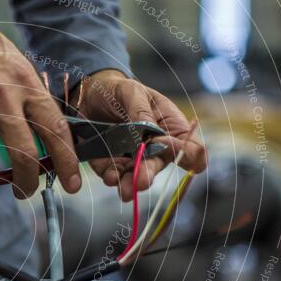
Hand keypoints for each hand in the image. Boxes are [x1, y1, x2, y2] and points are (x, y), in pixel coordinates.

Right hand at [0, 0, 78, 198]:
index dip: (67, 160)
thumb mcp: (11, 63)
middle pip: (23, 154)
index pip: (55, 128)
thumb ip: (26, 97)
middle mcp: (3, 95)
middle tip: (25, 192)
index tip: (71, 183)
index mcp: (26, 83)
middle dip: (26, 182)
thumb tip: (42, 136)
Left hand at [75, 69, 206, 200]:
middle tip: (141, 180)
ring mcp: (132, 159)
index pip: (190, 150)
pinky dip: (112, 178)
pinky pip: (113, 175)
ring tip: (125, 190)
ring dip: (130, 184)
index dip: (183, 152)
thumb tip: (148, 134)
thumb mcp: (132, 92)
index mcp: (171, 129)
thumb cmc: (119, 91)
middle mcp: (155, 149)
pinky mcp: (110, 165)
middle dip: (149, 174)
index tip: (164, 143)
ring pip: (136, 177)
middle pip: (158, 166)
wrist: (89, 95)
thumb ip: (141, 112)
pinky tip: (110, 178)